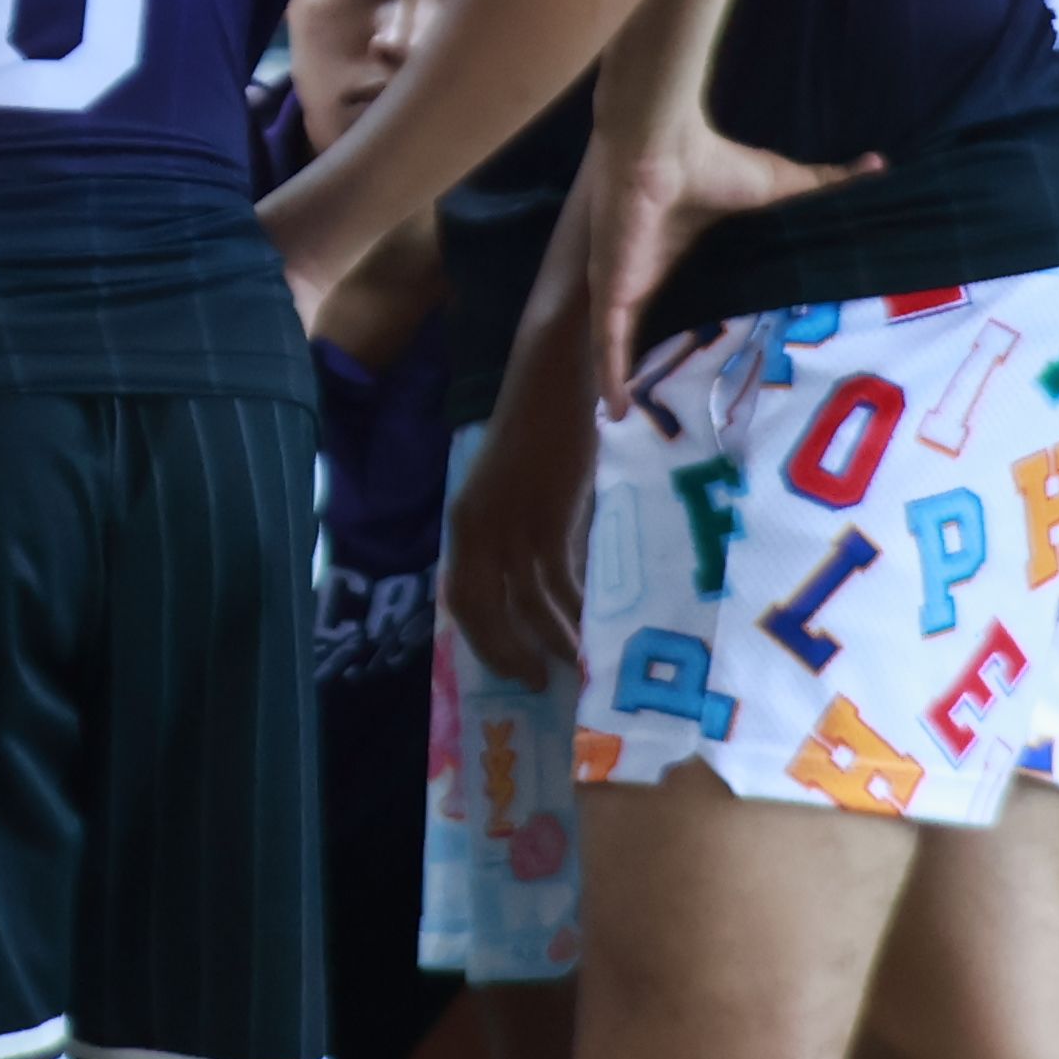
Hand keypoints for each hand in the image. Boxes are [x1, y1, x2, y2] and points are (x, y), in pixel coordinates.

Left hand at [444, 394, 596, 693]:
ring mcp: (510, 520)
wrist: (556, 376)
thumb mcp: (517, 494)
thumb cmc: (544, 434)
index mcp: (464, 522)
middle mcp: (475, 526)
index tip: (513, 669)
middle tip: (543, 682)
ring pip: (527, 601)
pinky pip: (560, 577)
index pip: (461, 598)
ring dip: (553, 638)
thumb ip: (520, 538)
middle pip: (482, 609)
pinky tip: (596, 624)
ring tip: (581, 663)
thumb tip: (543, 596)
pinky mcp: (548, 511)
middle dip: (510, 652)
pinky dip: (577, 607)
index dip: (484, 640)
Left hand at [585, 112, 879, 385]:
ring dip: (641, 380)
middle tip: (699, 411)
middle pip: (666, 333)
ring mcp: (632, 287)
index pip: (700, 305)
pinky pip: (610, 345)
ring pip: (632, 347)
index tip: (735, 370)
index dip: (712, 334)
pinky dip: (612, 376)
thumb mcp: (782, 187)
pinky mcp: (615, 293)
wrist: (665, 147)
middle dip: (675, 367)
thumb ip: (826, 187)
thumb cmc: (718, 164)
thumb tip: (880, 168)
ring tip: (657, 425)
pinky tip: (620, 414)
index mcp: (691, 256)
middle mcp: (658, 276)